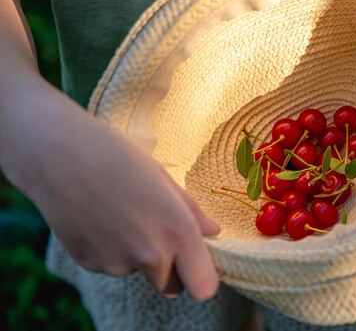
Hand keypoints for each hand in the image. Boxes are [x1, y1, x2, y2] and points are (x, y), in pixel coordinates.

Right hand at [2, 88, 219, 299]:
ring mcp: (116, 263)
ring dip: (136, 255)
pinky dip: (110, 250)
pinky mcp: (89, 264)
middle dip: (171, 268)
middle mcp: (150, 254)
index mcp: (177, 231)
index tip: (196, 262)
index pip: (203, 287)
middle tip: (157, 233)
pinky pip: (111, 265)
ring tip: (121, 213)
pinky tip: (99, 217)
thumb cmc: (117, 156)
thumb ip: (191, 211)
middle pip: (172, 285)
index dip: (201, 277)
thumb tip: (213, 232)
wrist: (57, 153)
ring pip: (138, 273)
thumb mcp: (163, 178)